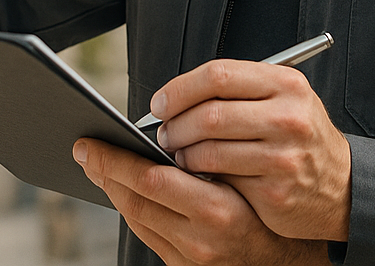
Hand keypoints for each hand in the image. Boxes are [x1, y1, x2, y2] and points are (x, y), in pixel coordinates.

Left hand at [74, 139, 329, 265]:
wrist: (289, 263)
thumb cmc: (273, 208)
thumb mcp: (256, 171)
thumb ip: (217, 148)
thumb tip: (169, 123)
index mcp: (224, 205)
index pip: (154, 176)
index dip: (118, 157)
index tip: (99, 137)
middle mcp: (209, 231)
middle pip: (141, 193)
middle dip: (107, 166)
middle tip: (85, 146)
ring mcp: (196, 254)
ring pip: (138, 214)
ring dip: (112, 185)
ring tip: (97, 163)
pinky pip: (147, 232)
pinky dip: (130, 206)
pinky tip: (121, 189)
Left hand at [151, 60, 350, 241]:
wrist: (342, 186)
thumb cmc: (301, 139)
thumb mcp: (284, 100)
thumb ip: (239, 91)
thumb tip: (177, 97)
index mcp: (286, 84)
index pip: (219, 74)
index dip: (180, 88)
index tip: (161, 102)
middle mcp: (288, 116)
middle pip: (210, 113)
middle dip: (176, 124)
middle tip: (164, 132)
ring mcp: (283, 155)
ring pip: (210, 149)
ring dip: (182, 153)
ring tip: (178, 154)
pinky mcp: (275, 190)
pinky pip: (221, 179)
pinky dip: (198, 176)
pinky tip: (196, 174)